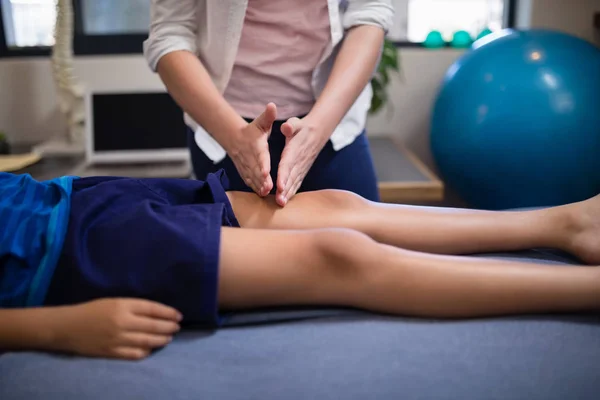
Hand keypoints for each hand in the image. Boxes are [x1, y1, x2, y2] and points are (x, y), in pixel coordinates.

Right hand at [53, 298, 181, 359]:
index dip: (168, 313)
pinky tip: (150, 349)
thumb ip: (133, 307)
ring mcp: (117, 338)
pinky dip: (146, 352)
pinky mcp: (111, 352)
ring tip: (168, 338)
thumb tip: (156, 313)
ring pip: (147, 341)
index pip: (152, 308)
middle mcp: (122, 322)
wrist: (66, 327)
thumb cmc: (91, 311)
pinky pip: (134, 354)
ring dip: (161, 340)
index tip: (178, 315)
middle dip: (168, 327)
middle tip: (177, 327)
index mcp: (122, 305)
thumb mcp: (113, 301)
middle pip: (153, 326)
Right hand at [228, 103, 276, 196]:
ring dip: (259, 185)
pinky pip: (249, 180)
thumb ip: (268, 116)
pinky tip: (261, 194)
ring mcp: (245, 165)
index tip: (266, 171)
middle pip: (256, 170)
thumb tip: (272, 105)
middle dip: (262, 179)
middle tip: (269, 188)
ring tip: (266, 193)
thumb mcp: (261, 122)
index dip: (262, 164)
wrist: (233, 137)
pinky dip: (254, 187)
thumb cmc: (252, 130)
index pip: (260, 156)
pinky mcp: (244, 171)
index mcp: (255, 145)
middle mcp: (249, 157)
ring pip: (252, 177)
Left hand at [277, 116, 327, 205]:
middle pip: (291, 177)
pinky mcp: (302, 171)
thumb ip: (290, 125)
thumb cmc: (302, 127)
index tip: (280, 185)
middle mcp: (299, 161)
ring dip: (288, 193)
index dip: (284, 175)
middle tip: (279, 201)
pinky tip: (285, 200)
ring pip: (294, 182)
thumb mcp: (296, 123)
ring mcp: (302, 167)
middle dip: (285, 189)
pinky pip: (297, 182)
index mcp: (295, 150)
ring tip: (281, 203)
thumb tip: (286, 127)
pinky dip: (292, 192)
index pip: (288, 164)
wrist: (316, 133)